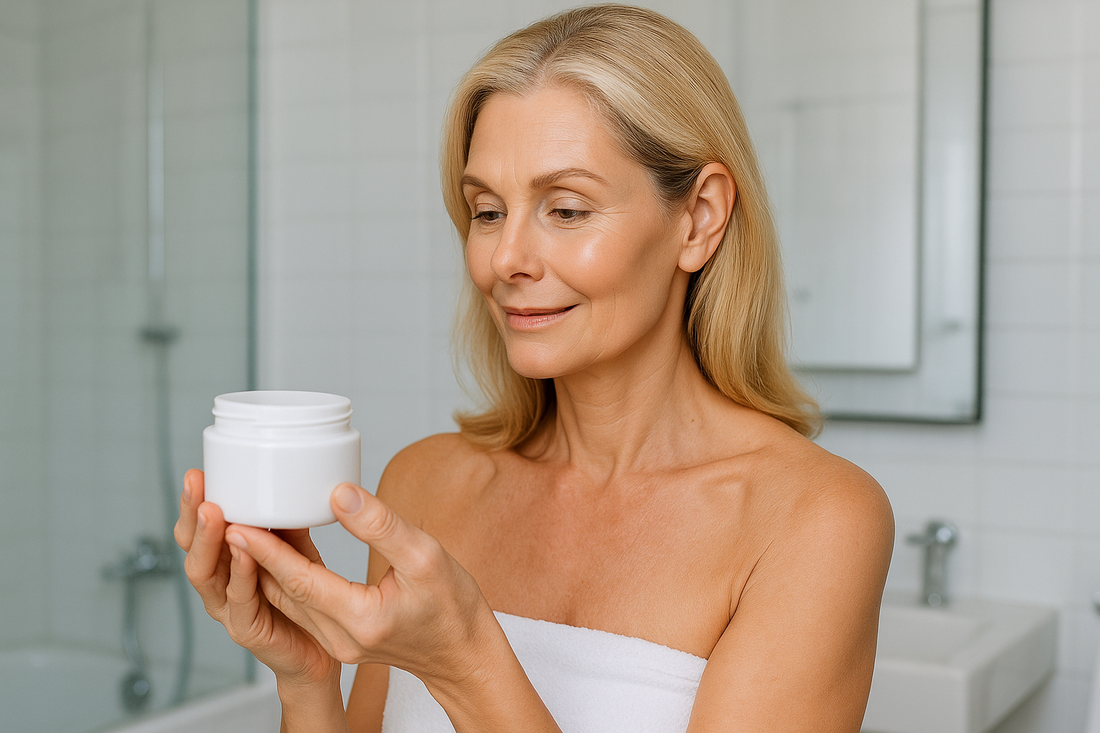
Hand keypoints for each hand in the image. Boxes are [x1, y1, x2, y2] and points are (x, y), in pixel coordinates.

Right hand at [174, 469, 340, 687]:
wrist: (321, 651)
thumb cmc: (304, 599)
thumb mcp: (297, 551)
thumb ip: (287, 526)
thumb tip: (287, 486)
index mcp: (224, 562)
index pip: (198, 529)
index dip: (194, 501)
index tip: (199, 471)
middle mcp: (219, 584)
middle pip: (191, 547)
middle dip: (191, 513)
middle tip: (196, 482)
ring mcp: (228, 608)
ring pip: (205, 572)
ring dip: (208, 539)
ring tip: (212, 510)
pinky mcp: (246, 629)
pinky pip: (239, 599)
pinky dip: (239, 573)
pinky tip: (242, 552)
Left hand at [222, 483, 495, 688]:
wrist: (464, 653)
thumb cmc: (453, 605)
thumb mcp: (426, 556)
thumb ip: (380, 525)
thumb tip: (340, 494)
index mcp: (361, 619)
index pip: (300, 580)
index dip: (267, 551)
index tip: (238, 524)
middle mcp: (341, 637)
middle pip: (284, 592)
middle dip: (253, 554)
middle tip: (228, 516)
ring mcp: (338, 641)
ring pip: (289, 600)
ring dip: (264, 566)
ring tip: (245, 526)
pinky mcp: (341, 638)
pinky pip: (303, 606)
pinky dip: (287, 578)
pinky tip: (281, 550)